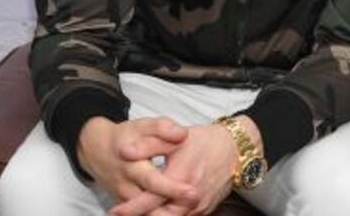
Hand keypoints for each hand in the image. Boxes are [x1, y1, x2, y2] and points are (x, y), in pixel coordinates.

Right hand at [76, 116, 197, 214]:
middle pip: (149, 204)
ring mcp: (123, 197)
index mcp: (132, 165)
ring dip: (166, 213)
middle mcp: (126, 185)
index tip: (193, 192)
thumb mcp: (144, 126)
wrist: (97, 148)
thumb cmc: (128, 136)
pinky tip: (177, 211)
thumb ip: (163, 128)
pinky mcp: (125, 203)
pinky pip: (142, 213)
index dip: (172, 188)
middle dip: (172, 208)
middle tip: (197, 202)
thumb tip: (182, 134)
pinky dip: (159, 213)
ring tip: (192, 208)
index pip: (153, 181)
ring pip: (144, 212)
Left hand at [110, 119, 250, 215]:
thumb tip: (124, 151)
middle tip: (121, 214)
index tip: (113, 211)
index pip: (149, 201)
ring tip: (137, 213)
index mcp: (181, 178)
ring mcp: (199, 206)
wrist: (236, 149)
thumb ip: (148, 145)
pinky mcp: (205, 210)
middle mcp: (191, 197)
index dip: (129, 209)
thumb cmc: (205, 142)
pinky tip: (158, 211)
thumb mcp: (176, 140)